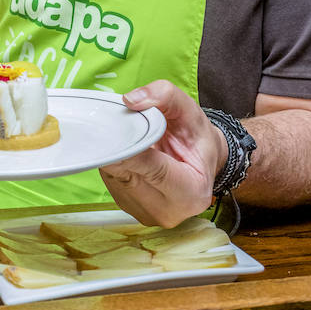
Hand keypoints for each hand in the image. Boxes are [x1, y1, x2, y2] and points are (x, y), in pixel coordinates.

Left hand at [98, 80, 226, 226]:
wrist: (200, 163)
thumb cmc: (196, 140)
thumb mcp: (190, 110)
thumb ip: (164, 96)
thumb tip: (130, 100)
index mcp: (190, 192)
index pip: (151, 168)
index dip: (129, 147)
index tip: (111, 128)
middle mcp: (167, 210)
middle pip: (126, 173)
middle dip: (117, 145)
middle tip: (113, 123)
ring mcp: (145, 213)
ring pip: (113, 175)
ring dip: (113, 152)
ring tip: (127, 137)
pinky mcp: (127, 207)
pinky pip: (110, 179)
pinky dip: (112, 161)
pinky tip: (124, 151)